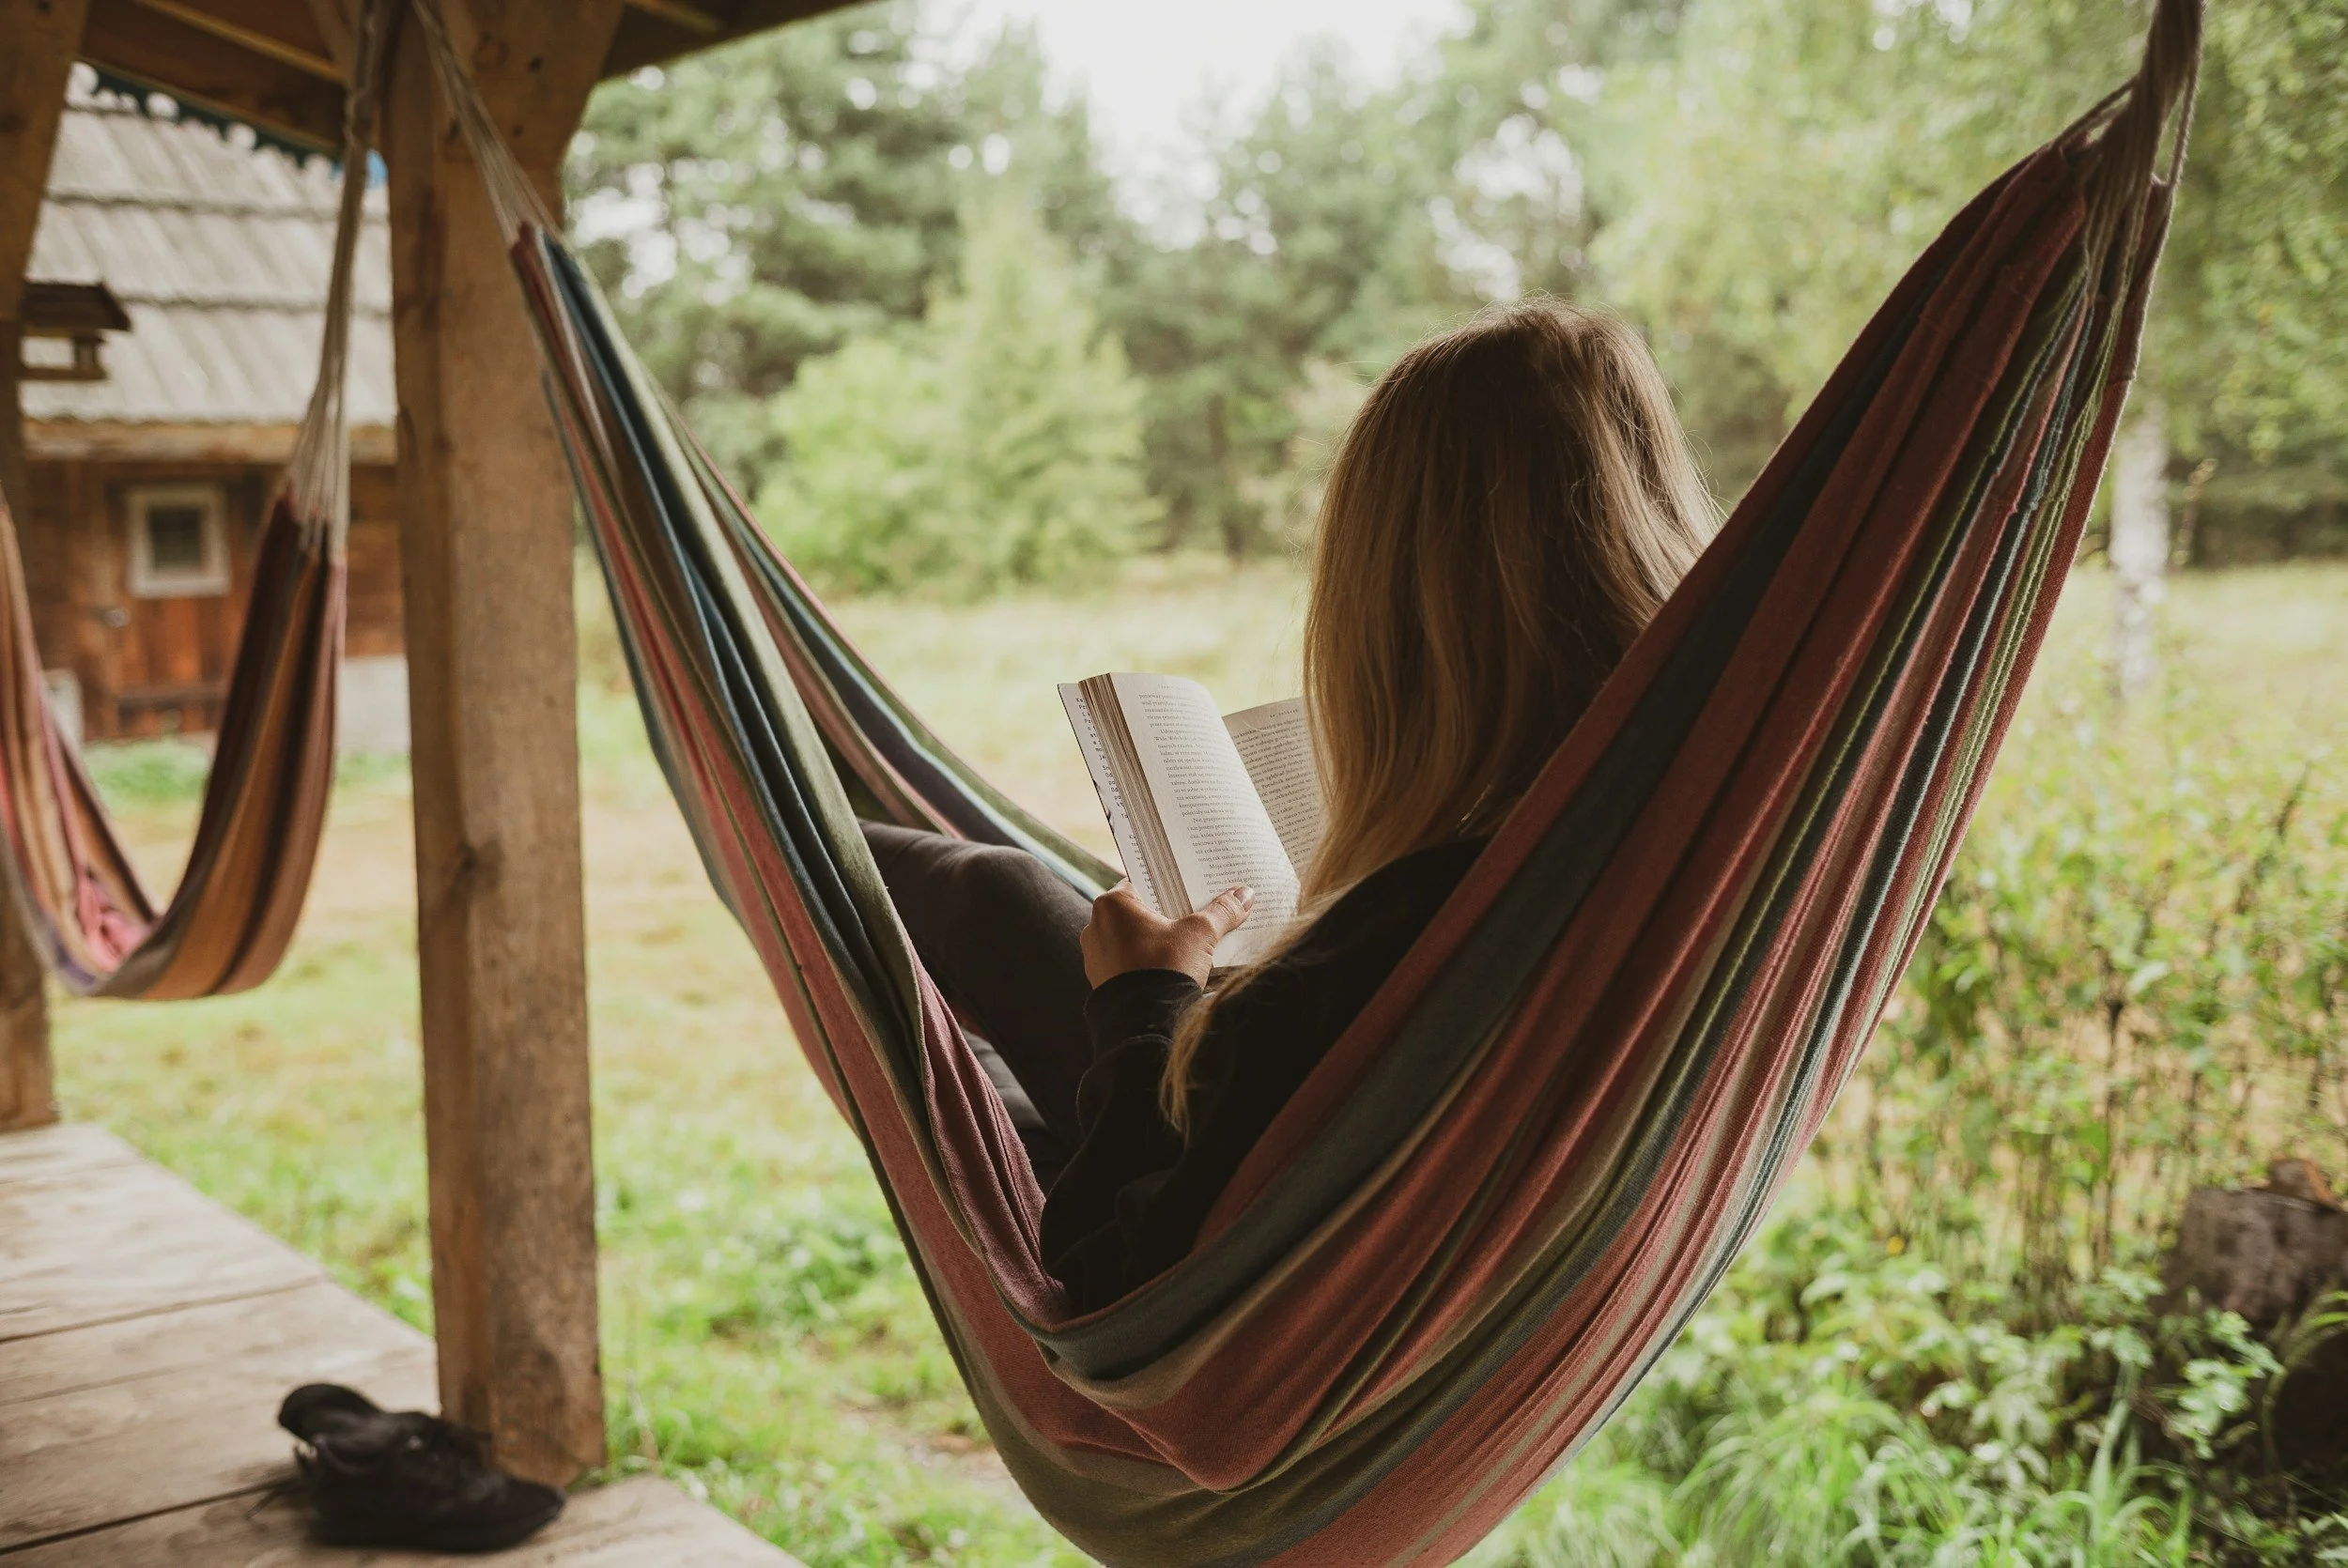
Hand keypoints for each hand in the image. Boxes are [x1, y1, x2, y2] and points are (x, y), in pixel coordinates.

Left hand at [1081, 882, 1254, 987]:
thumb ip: (1221, 912)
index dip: (1167, 885)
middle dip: (1165, 914)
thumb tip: (1244, 895)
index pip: (1142, 882)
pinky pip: (1125, 961)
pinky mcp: (1101, 980)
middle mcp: (1096, 925)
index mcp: (1112, 904)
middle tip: (1192, 915)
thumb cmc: (1165, 969)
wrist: (1146, 1023)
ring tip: (1184, 944)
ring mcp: (1096, 955)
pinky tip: (1168, 967)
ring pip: (1131, 937)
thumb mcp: (1200, 935)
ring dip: (1154, 940)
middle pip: (1138, 911)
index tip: (1186, 889)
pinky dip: (1144, 961)